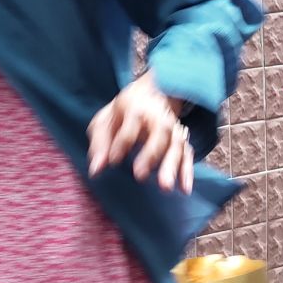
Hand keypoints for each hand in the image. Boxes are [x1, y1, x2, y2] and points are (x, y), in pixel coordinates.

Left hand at [87, 76, 193, 193]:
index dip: (121, 144)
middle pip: (159, 134)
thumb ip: (99, 144)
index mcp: (136, 110)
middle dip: (150, 155)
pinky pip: (187, 155)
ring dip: (172, 166)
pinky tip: (184, 189)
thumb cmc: (124, 112)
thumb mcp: (105, 121)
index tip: (113, 161)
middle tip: (140, 176)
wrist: (152, 93)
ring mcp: (172, 129)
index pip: (129, 128)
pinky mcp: (181, 140)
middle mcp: (158, 118)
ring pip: (176, 145)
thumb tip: (96, 170)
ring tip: (165, 187)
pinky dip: (187, 171)